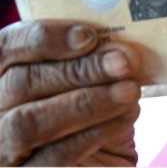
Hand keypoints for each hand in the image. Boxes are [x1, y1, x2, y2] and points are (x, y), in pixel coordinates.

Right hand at [0, 21, 141, 165]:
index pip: (5, 48)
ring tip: (130, 90)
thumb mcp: (84, 83)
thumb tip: (118, 50)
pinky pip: (55, 156)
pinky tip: (126, 116)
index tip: (88, 36)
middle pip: (20, 83)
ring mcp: (2, 149)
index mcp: (0, 75)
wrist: (97, 161)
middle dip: (77, 70)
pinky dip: (95, 132)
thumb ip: (88, 62)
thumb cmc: (89, 113)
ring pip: (30, 122)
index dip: (43, 38)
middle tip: (123, 62)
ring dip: (88, 102)